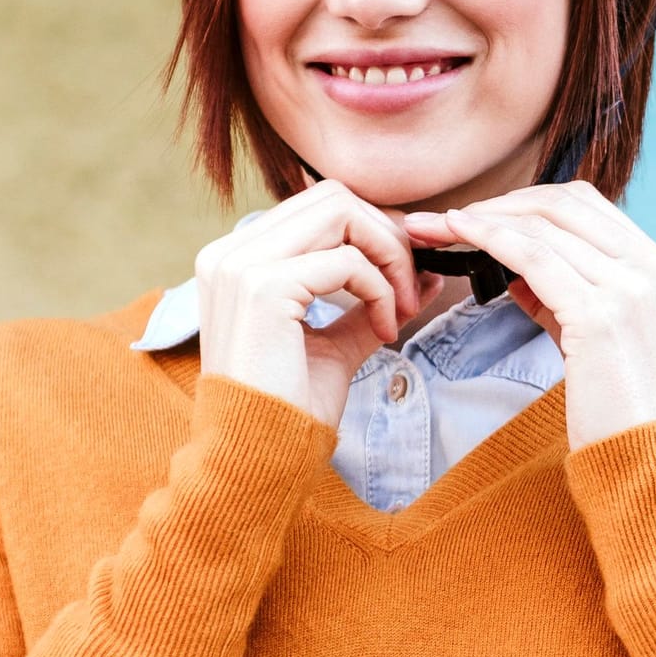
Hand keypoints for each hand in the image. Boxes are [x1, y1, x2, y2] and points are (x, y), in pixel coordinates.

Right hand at [194, 179, 441, 426]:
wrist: (258, 458)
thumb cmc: (290, 406)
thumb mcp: (336, 342)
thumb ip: (371, 301)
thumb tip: (426, 274)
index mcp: (237, 258)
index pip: (321, 206)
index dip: (374, 230)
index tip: (405, 273)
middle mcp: (230, 252)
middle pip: (334, 198)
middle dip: (387, 235)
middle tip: (411, 286)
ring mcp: (240, 265)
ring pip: (342, 214)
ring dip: (388, 255)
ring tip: (400, 306)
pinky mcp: (262, 287)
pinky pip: (347, 262)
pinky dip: (380, 290)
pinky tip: (385, 329)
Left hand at [402, 181, 655, 449]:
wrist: (645, 460)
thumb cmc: (617, 409)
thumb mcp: (596, 337)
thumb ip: (562, 296)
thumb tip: (511, 268)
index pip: (585, 205)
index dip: (525, 201)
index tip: (478, 215)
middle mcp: (652, 267)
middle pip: (563, 204)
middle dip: (498, 204)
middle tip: (444, 219)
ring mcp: (630, 288)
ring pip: (542, 226)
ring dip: (480, 219)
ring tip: (435, 228)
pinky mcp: (600, 314)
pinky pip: (533, 257)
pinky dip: (489, 239)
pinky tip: (457, 238)